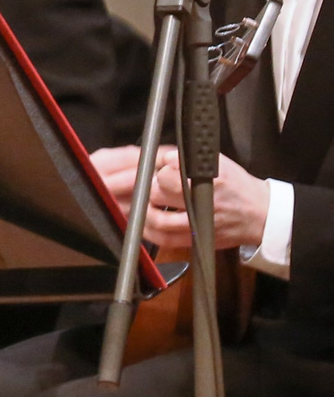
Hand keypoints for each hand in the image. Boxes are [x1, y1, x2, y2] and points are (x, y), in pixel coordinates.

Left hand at [95, 144, 270, 255]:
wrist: (258, 214)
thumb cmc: (236, 186)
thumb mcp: (217, 163)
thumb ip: (187, 159)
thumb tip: (162, 156)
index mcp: (207, 180)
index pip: (168, 175)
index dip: (157, 172)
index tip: (154, 170)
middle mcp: (201, 203)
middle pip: (158, 195)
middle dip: (146, 189)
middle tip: (140, 186)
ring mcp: (196, 223)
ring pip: (157, 220)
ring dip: (143, 210)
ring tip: (138, 203)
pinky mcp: (193, 240)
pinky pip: (163, 239)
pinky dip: (148, 230)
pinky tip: (142, 222)